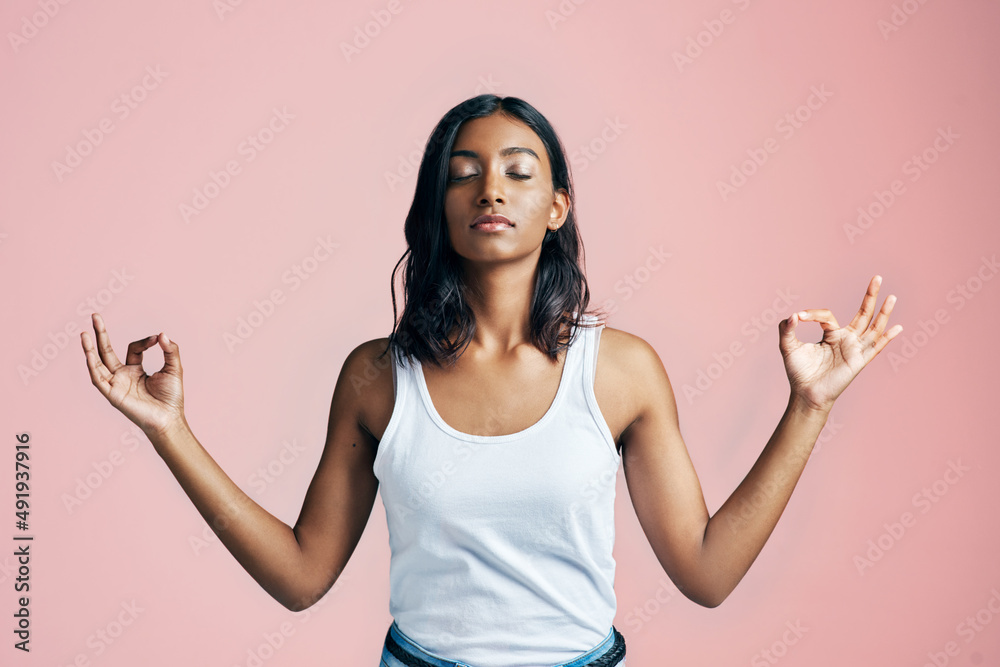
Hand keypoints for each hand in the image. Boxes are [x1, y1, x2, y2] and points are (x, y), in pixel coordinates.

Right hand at [81, 313, 186, 439]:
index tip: (157, 339)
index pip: (133, 348)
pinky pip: (98, 380)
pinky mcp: (112, 395)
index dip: (144, 341)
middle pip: (106, 351)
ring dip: (90, 349)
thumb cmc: (172, 396)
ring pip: (97, 364)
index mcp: (135, 370)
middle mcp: (122, 376)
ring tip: (84, 334)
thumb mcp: (173, 368)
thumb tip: (162, 334)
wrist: (169, 418)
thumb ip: (169, 350)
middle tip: (95, 315)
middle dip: (100, 334)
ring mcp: (115, 385)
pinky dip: (93, 367)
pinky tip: (89, 354)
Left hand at [778, 275, 901, 412]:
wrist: (805, 393)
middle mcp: (846, 339)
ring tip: (892, 296)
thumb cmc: (799, 372)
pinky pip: (875, 348)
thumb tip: (792, 315)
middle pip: (863, 314)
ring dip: (883, 312)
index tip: (798, 318)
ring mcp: (854, 349)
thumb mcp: (788, 346)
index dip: (812, 313)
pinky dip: (886, 338)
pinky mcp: (858, 361)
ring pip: (873, 327)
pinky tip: (898, 328)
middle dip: (870, 296)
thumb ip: (786, 329)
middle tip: (877, 277)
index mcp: (831, 334)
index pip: (828, 315)